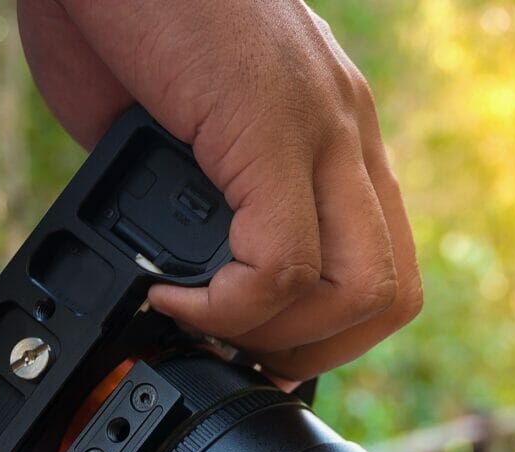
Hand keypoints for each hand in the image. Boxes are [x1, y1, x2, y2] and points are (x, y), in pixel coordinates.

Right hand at [17, 0, 421, 379]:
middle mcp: (346, 129)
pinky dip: (227, 305)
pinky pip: (283, 263)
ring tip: (203, 325)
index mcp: (333, 128)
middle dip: (317, 352)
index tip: (254, 342)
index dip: (326, 327)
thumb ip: (192, 193)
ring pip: (360, 289)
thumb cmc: (122, 9)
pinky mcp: (273, 127)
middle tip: (239, 355)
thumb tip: (170, 266)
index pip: (381, 260)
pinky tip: (172, 295)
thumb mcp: (172, 122)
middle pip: (393, 290)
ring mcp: (320, 127)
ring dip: (277, 337)